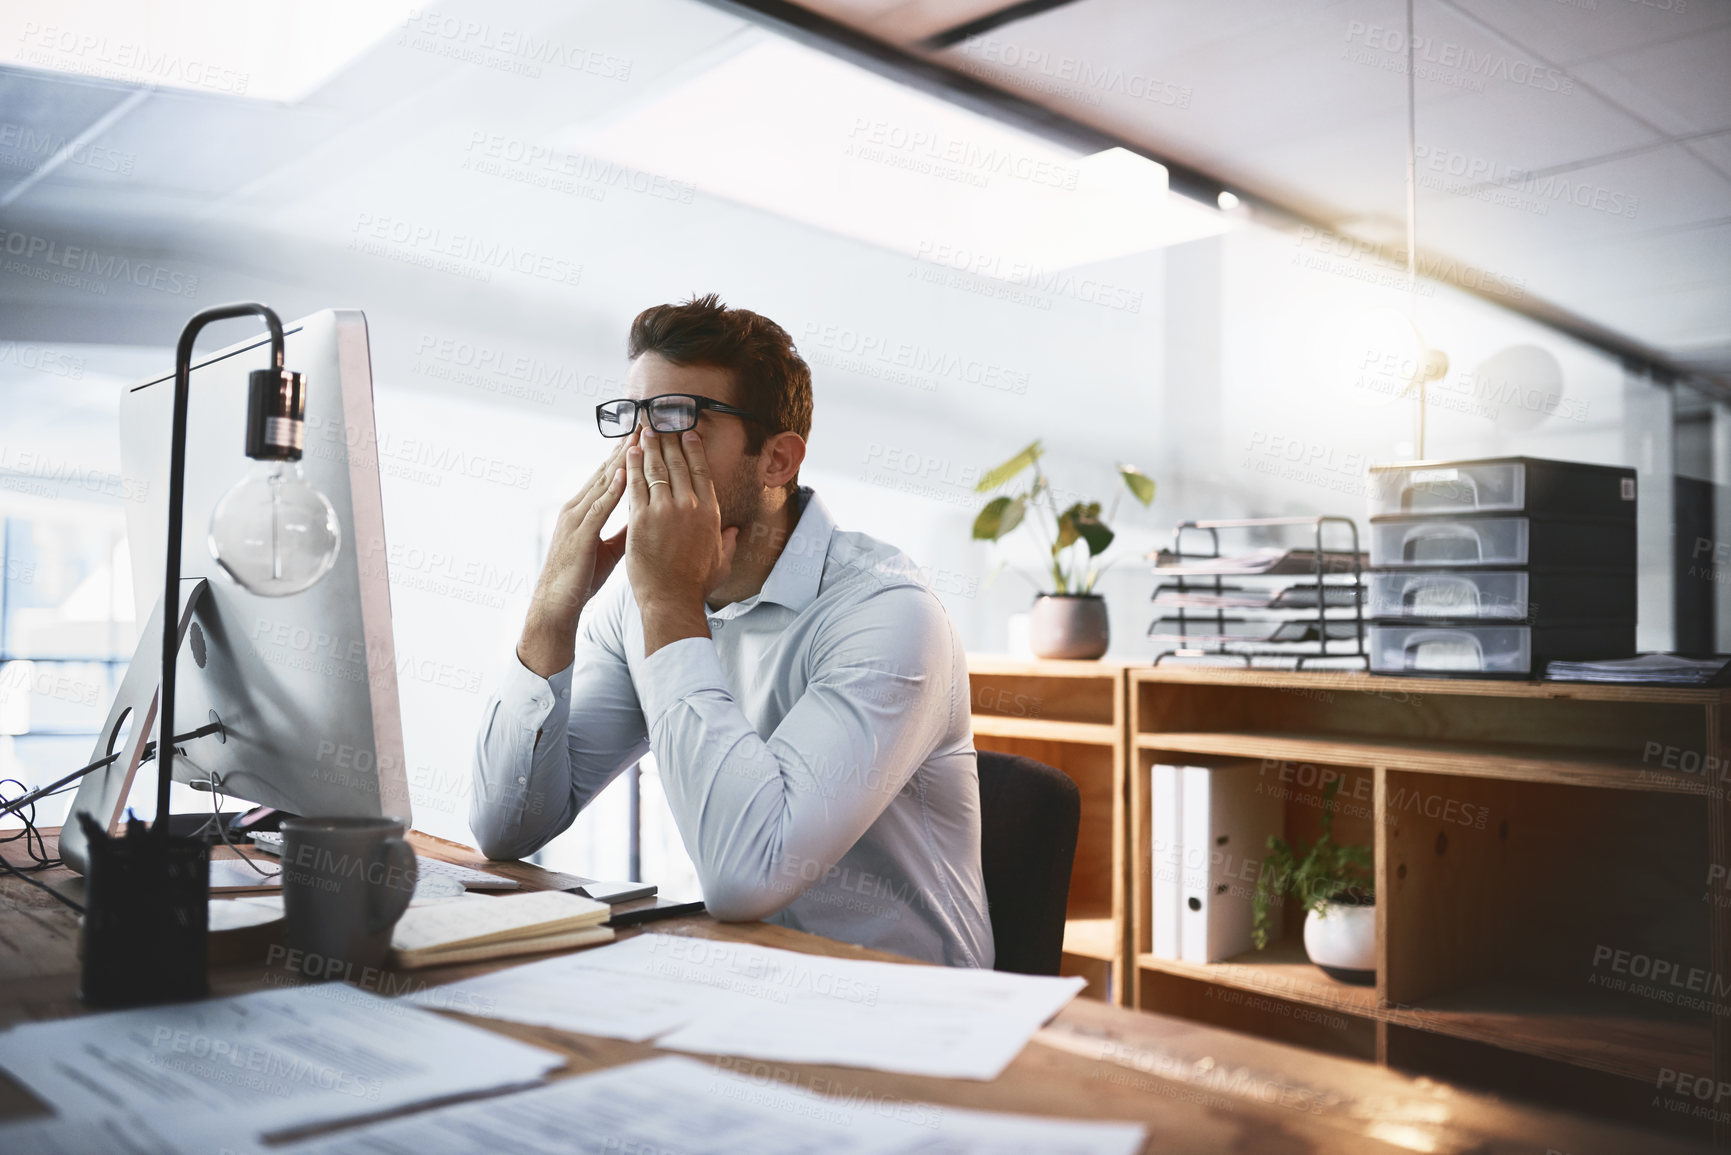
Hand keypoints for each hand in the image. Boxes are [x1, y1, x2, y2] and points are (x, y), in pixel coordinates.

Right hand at [518, 441, 627, 675]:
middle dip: (625, 446)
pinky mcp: (579, 534)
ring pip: (602, 482)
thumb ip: (624, 530)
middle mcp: (577, 507)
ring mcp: (576, 518)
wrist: (556, 603)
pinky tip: (625, 474)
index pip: (608, 475)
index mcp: (584, 510)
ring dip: (621, 459)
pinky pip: (599, 507)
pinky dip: (612, 489)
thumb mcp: (610, 549)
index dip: (626, 454)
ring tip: (638, 436)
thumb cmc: (581, 576)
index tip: (644, 435)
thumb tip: (645, 517)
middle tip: (644, 422)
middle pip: (605, 470)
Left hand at [626, 425, 737, 653]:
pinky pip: (635, 485)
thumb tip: (737, 533)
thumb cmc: (696, 586)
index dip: (694, 450)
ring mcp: (664, 511)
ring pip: (656, 470)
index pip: (702, 472)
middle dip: (669, 440)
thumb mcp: (721, 562)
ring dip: (649, 446)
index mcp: (710, 514)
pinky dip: (632, 466)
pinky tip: (628, 452)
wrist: (672, 600)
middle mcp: (689, 507)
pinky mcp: (641, 519)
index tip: (688, 433)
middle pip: (677, 464)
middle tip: (661, 422)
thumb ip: (729, 544)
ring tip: (644, 430)